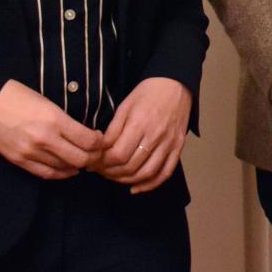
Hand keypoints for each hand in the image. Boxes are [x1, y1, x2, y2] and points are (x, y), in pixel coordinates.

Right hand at [0, 79, 105, 179]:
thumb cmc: (19, 97)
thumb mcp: (48, 102)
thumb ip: (66, 120)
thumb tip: (86, 134)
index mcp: (54, 120)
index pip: (88, 140)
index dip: (99, 142)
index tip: (100, 139)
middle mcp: (44, 139)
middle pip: (80, 158)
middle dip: (93, 157)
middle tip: (96, 153)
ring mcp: (30, 152)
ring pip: (65, 168)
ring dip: (77, 165)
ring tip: (83, 160)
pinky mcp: (19, 161)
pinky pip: (46, 173)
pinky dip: (61, 173)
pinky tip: (69, 170)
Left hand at [92, 77, 191, 193]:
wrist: (176, 84)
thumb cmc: (147, 93)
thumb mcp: (125, 106)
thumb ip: (113, 130)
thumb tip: (100, 150)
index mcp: (140, 124)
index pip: (118, 155)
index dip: (102, 163)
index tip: (92, 163)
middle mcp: (156, 136)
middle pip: (130, 167)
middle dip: (110, 173)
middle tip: (100, 171)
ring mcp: (169, 143)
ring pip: (146, 173)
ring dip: (126, 180)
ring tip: (114, 177)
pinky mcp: (178, 147)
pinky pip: (166, 172)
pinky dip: (150, 184)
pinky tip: (136, 188)